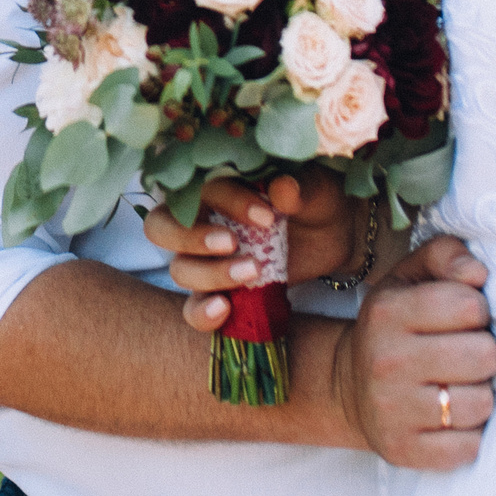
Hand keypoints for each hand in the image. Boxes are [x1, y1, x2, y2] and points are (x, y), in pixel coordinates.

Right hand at [143, 168, 360, 294]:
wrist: (334, 236)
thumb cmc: (315, 200)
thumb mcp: (316, 190)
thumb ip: (300, 188)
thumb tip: (282, 188)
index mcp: (217, 183)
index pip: (201, 188)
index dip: (229, 202)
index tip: (268, 216)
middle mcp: (201, 219)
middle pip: (161, 227)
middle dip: (191, 237)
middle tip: (231, 243)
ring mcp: (205, 259)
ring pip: (179, 268)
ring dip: (210, 274)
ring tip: (252, 272)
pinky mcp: (218, 292)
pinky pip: (192, 308)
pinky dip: (202, 313)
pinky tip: (225, 310)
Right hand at [330, 237, 495, 470]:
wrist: (350, 387)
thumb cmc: (395, 327)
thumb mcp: (409, 277)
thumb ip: (446, 255)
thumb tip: (478, 272)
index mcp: (388, 312)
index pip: (468, 305)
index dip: (477, 310)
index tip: (464, 318)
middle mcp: (386, 361)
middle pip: (482, 356)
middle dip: (483, 353)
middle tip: (465, 354)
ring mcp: (393, 410)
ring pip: (480, 404)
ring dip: (479, 395)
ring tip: (460, 385)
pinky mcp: (404, 451)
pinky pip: (467, 447)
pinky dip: (468, 434)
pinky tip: (452, 419)